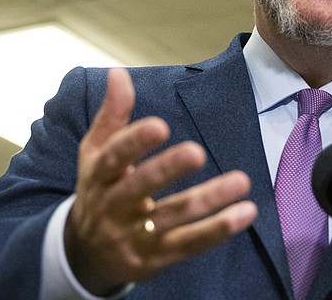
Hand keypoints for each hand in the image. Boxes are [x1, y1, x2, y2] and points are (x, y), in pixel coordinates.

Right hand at [64, 68, 257, 294]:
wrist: (86, 253)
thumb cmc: (99, 189)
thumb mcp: (96, 152)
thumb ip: (113, 114)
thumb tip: (118, 73)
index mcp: (99, 175)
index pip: (114, 157)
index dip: (134, 142)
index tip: (159, 126)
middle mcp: (113, 207)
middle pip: (140, 188)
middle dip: (168, 170)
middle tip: (197, 152)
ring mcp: (134, 235)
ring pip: (173, 217)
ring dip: (208, 200)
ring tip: (241, 180)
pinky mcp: (156, 258)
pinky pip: (189, 244)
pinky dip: (218, 229)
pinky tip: (245, 212)